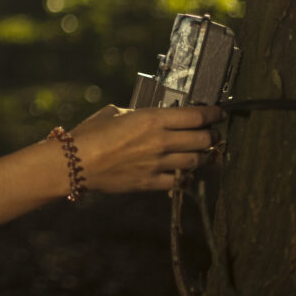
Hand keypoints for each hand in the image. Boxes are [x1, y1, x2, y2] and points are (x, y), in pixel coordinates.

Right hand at [67, 104, 222, 192]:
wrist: (76, 162)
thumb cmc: (90, 133)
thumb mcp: (115, 112)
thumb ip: (137, 114)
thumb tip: (148, 117)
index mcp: (152, 119)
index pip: (196, 116)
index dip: (213, 114)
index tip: (219, 113)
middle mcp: (160, 141)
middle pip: (203, 139)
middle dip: (213, 136)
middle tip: (214, 134)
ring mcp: (157, 164)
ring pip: (196, 161)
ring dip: (205, 156)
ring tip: (206, 153)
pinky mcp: (150, 182)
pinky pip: (179, 181)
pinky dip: (187, 176)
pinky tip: (186, 172)